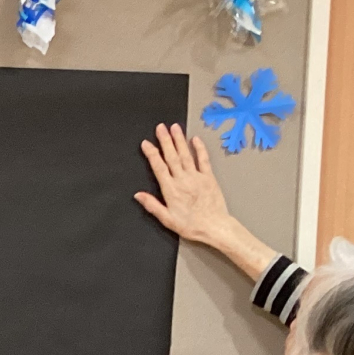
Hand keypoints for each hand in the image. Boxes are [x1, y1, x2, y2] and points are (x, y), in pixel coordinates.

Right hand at [134, 123, 275, 280]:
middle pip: (171, 156)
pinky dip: (199, 149)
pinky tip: (195, 140)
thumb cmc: (192, 225)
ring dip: (179, 140)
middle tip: (160, 128)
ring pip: (185, 154)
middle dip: (165, 140)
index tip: (146, 144)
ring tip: (174, 128)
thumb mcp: (167, 219)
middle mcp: (183, 180)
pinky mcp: (209, 177)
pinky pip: (203, 160)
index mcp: (171, 189)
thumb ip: (152, 205)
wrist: (215, 227)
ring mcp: (196, 177)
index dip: (151, 153)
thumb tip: (138, 195)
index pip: (158, 166)